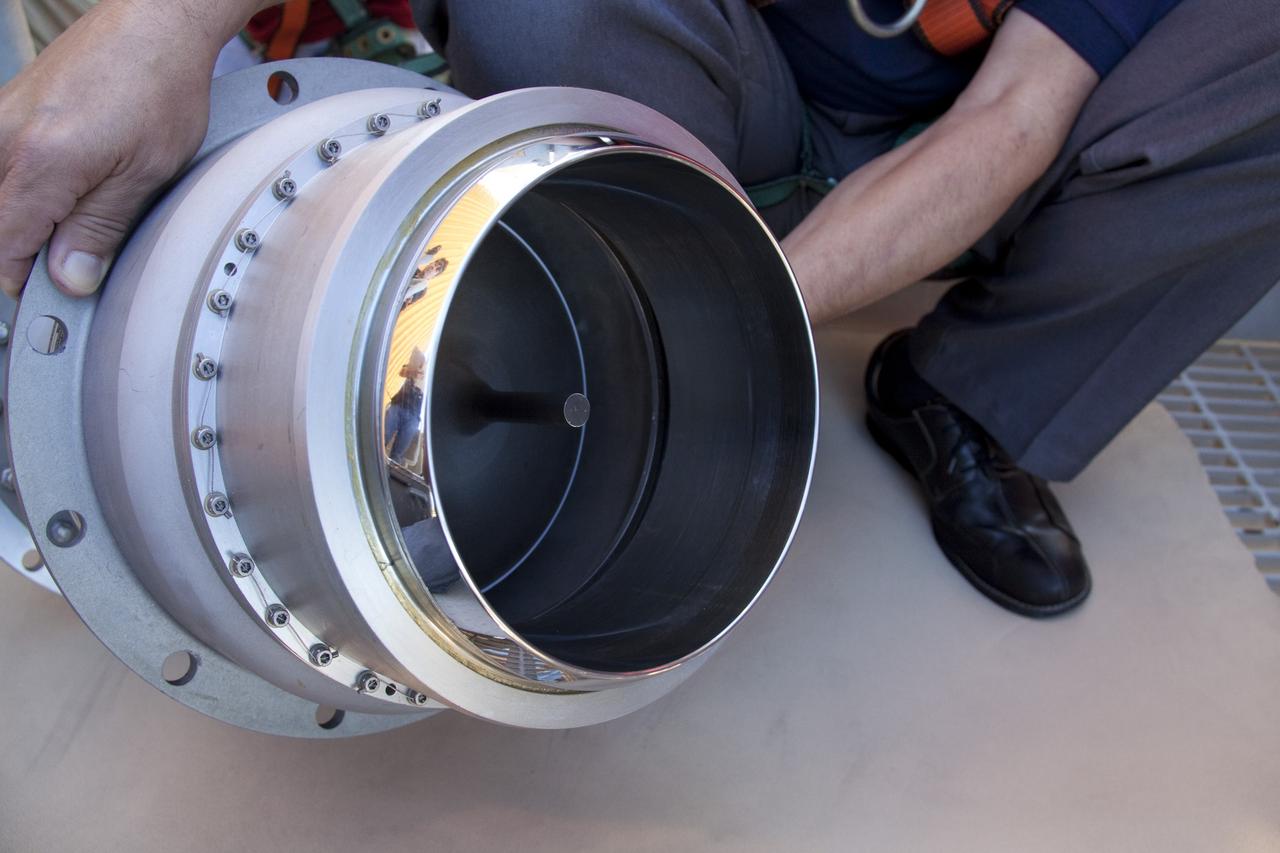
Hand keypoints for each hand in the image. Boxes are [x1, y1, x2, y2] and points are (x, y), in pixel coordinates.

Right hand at [0, 0, 263, 297]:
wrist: (152, 27)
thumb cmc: (158, 89)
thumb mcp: (145, 174)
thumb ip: (100, 230)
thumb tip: (69, 279)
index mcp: (38, 164)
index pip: (3, 249)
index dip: (29, 282)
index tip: (59, 292)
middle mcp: (3, 140)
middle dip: (29, 253)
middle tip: (76, 257)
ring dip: (28, 221)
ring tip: (76, 214)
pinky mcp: (2, 112)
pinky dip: (24, 191)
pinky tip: (63, 188)